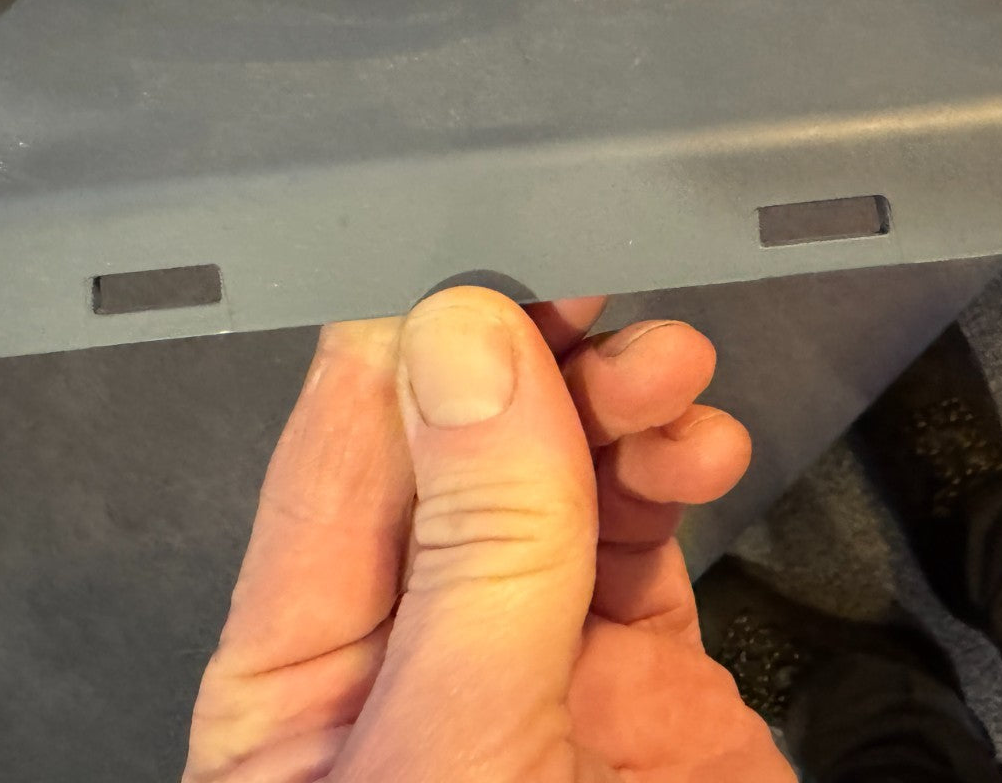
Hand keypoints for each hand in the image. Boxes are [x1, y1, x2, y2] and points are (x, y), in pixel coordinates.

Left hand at [184, 286, 792, 781]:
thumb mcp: (454, 755)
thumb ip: (470, 551)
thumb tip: (460, 337)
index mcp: (302, 672)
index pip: (341, 455)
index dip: (415, 346)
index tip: (497, 267)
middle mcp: (414, 650)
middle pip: (466, 452)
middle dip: (538, 371)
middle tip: (613, 325)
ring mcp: (534, 662)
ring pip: (564, 480)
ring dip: (617, 410)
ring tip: (673, 384)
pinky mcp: (644, 684)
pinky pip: (647, 543)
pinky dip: (673, 477)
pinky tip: (699, 449)